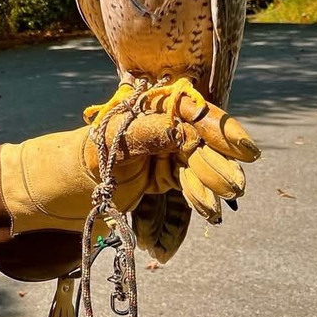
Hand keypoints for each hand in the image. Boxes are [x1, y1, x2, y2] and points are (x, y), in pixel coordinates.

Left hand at [88, 93, 258, 220]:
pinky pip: (190, 181)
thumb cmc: (91, 154)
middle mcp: (165, 125)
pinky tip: (209, 209)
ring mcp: (169, 150)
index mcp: (153, 107)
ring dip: (214, 182)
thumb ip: (149, 133)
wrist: (73, 184)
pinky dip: (200, 194)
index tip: (243, 148)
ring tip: (226, 197)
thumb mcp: (115, 141)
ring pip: (200, 164)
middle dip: (220, 163)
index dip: (220, 129)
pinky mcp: (169, 173)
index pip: (194, 113)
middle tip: (235, 185)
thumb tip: (183, 131)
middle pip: (203, 141)